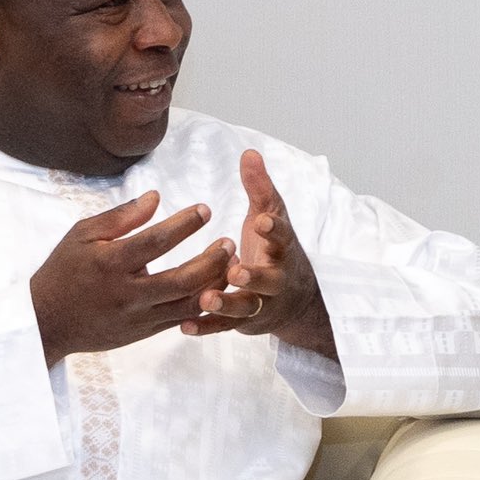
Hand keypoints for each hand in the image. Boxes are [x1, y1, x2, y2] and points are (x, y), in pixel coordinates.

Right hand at [30, 192, 233, 360]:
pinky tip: (216, 285)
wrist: (46, 321)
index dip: (184, 224)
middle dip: (211, 260)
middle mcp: (126, 293)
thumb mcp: (81, 235)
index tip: (205, 210)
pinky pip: (181, 320)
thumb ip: (121, 217)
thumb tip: (156, 197)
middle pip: (182, 280)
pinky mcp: (143, 333)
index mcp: (109, 263)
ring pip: (188, 304)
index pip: (156, 242)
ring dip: (214, 283)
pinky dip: (203, 304)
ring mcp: (136, 317)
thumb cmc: (63, 270)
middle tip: (228, 240)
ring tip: (229, 262)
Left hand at [188, 150, 335, 357]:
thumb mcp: (272, 216)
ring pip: (246, 307)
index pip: (282, 238)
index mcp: (282, 249)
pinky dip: (206, 327)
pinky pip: (224, 327)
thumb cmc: (275, 249)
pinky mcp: (244, 321)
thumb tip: (248, 152)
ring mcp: (261, 302)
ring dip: (227, 304)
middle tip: (236, 272)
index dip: (272, 231)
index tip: (261, 222)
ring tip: (207, 298)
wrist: (294, 299)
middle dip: (254, 277)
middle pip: (269, 280)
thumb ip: (259, 187)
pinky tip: (185, 326)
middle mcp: (275, 278)